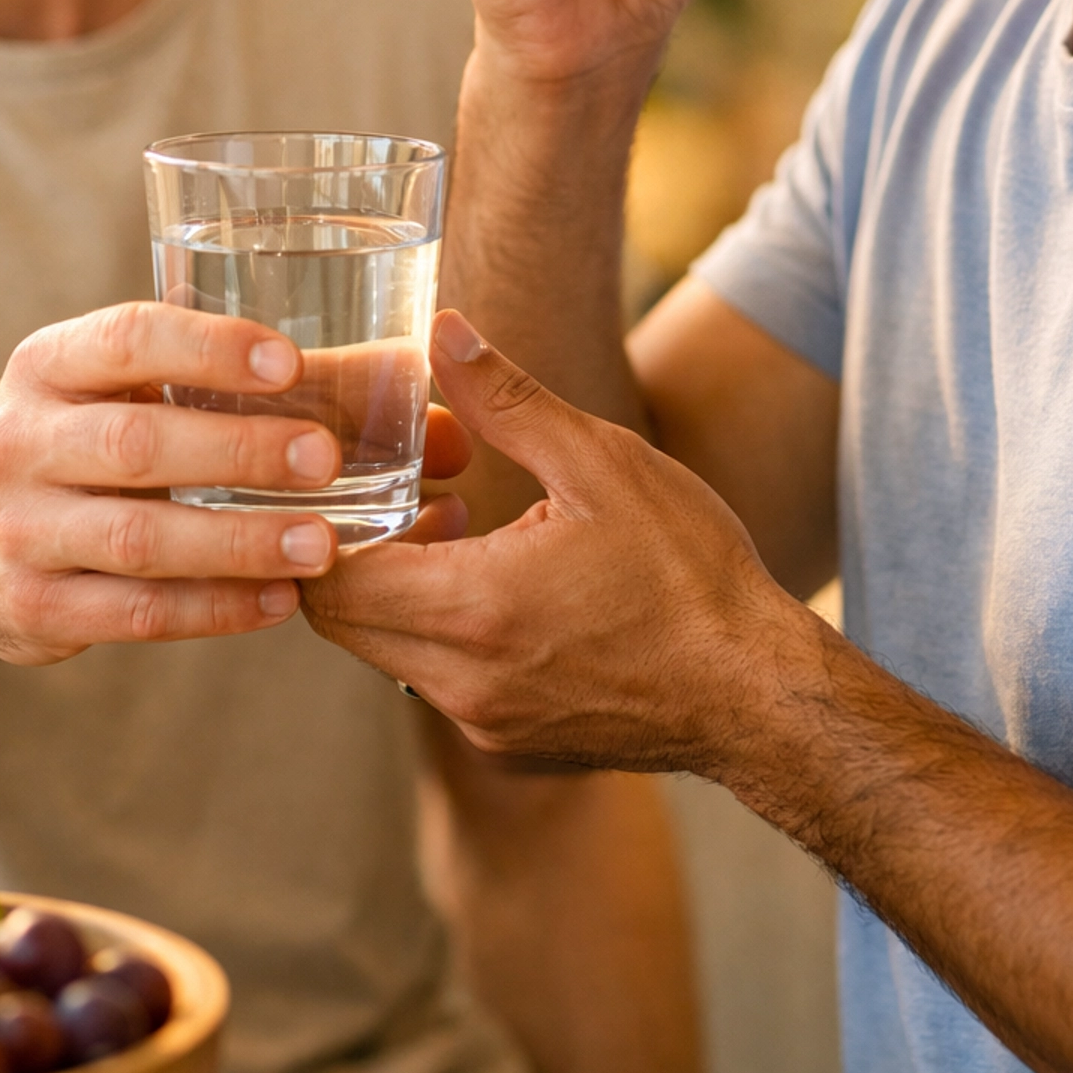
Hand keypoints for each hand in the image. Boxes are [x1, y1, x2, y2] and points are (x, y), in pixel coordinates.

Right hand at [0, 302, 464, 666]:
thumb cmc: (86, 447)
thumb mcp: (131, 397)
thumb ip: (266, 396)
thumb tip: (437, 420)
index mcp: (52, 365)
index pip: (129, 337)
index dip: (210, 346)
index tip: (291, 362)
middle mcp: (25, 440)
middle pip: (136, 443)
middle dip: (238, 450)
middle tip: (327, 459)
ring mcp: (23, 530)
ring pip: (139, 538)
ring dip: (238, 542)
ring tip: (322, 546)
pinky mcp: (34, 608)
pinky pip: (135, 614)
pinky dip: (212, 609)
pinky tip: (279, 602)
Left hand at [305, 311, 791, 769]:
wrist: (758, 693)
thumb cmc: (691, 574)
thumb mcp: (603, 462)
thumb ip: (507, 399)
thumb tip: (443, 330)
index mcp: (472, 609)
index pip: (327, 580)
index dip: (314, 525)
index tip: (342, 477)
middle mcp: (460, 681)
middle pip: (340, 622)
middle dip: (346, 552)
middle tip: (398, 492)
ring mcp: (482, 722)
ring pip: (385, 651)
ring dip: (397, 588)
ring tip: (457, 522)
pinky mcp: (507, 741)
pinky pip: (433, 678)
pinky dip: (437, 627)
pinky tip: (498, 578)